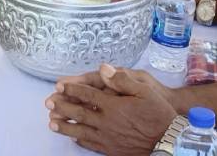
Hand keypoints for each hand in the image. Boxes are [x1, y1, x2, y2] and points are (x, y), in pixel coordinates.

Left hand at [46, 65, 178, 155]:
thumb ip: (122, 80)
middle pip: (79, 113)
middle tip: (48, 103)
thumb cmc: (158, 113)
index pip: (87, 95)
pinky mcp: (112, 149)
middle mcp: (106, 122)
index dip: (72, 89)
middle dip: (62, 107)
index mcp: (113, 105)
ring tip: (51, 123)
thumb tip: (104, 68)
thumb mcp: (144, 90)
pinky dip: (80, 141)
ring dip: (65, 126)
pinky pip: (91, 145)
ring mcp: (108, 138)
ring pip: (81, 131)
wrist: (168, 140)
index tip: (59, 85)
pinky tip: (74, 138)